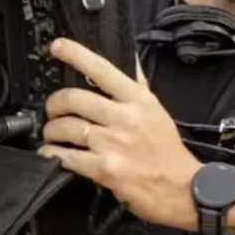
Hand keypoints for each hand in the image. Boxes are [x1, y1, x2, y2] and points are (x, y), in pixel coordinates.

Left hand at [38, 37, 202, 229]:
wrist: (182, 188)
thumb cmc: (168, 152)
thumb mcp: (158, 111)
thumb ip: (139, 88)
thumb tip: (131, 64)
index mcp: (138, 100)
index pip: (102, 70)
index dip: (76, 54)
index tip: (57, 47)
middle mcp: (124, 117)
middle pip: (74, 98)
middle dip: (55, 103)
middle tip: (53, 109)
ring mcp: (113, 143)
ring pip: (66, 127)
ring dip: (52, 130)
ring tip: (53, 134)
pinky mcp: (104, 168)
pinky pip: (65, 156)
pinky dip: (52, 153)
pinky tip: (52, 153)